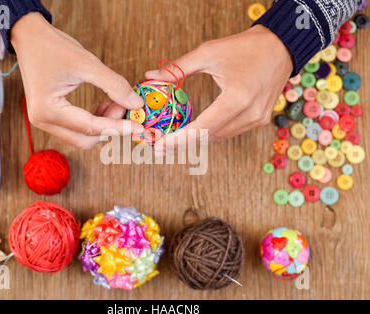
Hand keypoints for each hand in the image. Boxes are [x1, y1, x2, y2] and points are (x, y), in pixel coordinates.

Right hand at [11, 13, 143, 148]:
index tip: (140, 127)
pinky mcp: (49, 117)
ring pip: (82, 136)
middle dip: (110, 128)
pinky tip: (105, 106)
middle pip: (86, 139)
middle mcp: (43, 121)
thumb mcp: (87, 63)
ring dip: (103, 125)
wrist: (29, 36)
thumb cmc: (53, 47)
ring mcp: (44, 121)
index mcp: (48, 110)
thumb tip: (136, 104)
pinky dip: (94, 122)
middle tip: (126, 108)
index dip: (119, 127)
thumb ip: (114, 85)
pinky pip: (76, 129)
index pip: (91, 127)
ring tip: (116, 104)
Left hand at [146, 25, 292, 155]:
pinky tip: (195, 132)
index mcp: (237, 98)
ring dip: (196, 140)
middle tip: (160, 147)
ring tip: (173, 141)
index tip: (159, 146)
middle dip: (182, 144)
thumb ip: (178, 68)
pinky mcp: (260, 119)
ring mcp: (257, 119)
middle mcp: (249, 114)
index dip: (179, 140)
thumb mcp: (208, 52)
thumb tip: (151, 77)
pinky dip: (211, 133)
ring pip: (219, 138)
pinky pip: (229, 132)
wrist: (280, 46)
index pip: (202, 128)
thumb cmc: (245, 47)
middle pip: (209, 138)